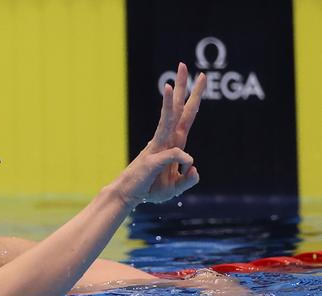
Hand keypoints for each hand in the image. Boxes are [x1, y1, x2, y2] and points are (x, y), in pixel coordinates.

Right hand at [113, 63, 206, 206]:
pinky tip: (186, 159)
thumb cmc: (150, 189)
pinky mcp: (152, 160)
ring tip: (169, 85)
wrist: (128, 196)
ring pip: (166, 122)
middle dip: (182, 88)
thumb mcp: (176, 187)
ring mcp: (157, 148)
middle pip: (177, 110)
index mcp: (173, 143)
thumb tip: (193, 165)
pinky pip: (170, 155)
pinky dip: (179, 157)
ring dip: (168, 104)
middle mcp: (165, 140)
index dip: (194, 96)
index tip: (200, 76)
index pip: (186, 115)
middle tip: (182, 65)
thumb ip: (189, 179)